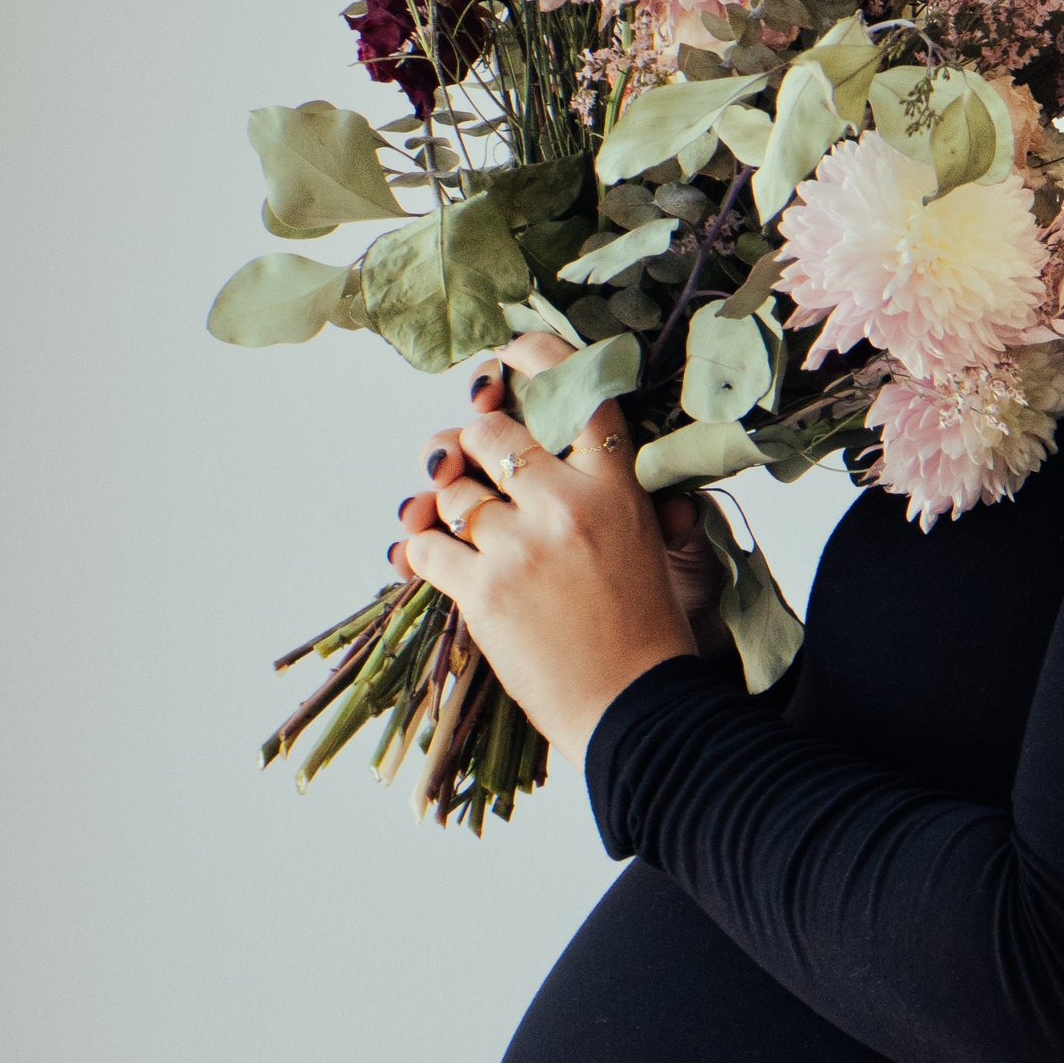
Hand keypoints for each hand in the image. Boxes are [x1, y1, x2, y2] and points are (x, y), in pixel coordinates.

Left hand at [390, 335, 726, 765]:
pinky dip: (418, 551)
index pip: (575, 389)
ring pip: (450, 488)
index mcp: (615, 486)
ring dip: (443, 503)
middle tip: (464, 462)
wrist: (636, 705)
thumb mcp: (645, 542)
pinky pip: (424, 545)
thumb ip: (602, 488)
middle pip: (489, 430)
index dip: (530, 357)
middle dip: (468, 443)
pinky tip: (430, 561)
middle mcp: (567, 503)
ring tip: (454, 523)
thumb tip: (538, 448)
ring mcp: (521, 547)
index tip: (501, 358)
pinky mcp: (484, 591)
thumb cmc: (644, 629)